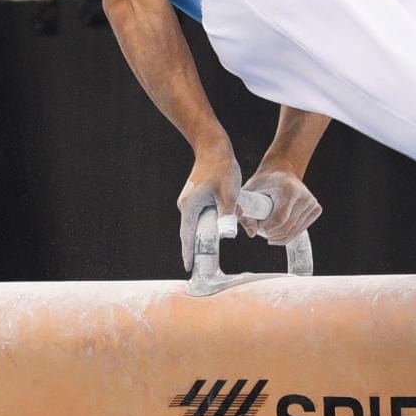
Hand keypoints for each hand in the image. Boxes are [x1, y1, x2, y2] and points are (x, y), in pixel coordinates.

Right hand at [177, 144, 242, 274]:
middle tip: (203, 264)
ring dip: (209, 232)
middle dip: (200, 247)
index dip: (189, 253)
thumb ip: (228, 215)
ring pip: (200, 223)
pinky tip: (224, 222)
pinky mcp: (197, 197)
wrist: (214, 147)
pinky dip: (211, 221)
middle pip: (192, 232)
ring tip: (215, 245)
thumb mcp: (229, 193)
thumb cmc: (222, 168)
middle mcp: (187, 206)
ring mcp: (190, 201)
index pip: (188, 236)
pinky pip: (203, 215)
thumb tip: (228, 235)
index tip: (189, 268)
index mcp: (190, 207)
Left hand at [238, 167, 321, 245]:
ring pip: (294, 231)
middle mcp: (304, 196)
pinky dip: (287, 235)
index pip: (279, 219)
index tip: (257, 225)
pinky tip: (277, 232)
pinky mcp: (316, 209)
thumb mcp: (250, 193)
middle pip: (287, 227)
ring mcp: (312, 203)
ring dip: (278, 236)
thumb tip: (252, 234)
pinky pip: (300, 230)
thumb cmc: (263, 182)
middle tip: (260, 229)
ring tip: (267, 229)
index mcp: (289, 190)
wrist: (281, 171)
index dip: (266, 227)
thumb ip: (246, 213)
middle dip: (271, 233)